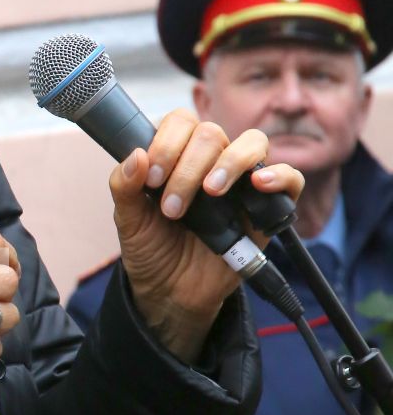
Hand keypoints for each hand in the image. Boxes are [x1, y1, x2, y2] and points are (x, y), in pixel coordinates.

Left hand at [111, 114, 303, 362]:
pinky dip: (279, 174)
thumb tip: (135, 155)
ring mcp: (243, 181)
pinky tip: (259, 183)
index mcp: (178, 154)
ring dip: (229, 163)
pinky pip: (291, 178)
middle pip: (211, 133)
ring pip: (252, 142)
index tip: (152, 179)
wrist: (171, 292)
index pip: (180, 122)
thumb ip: (125, 186)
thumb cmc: (152, 249)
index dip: (166, 144)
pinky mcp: (268, 207)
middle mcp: (212, 160)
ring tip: (211, 192)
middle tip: (172, 207)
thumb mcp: (128, 220)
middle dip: (188, 168)